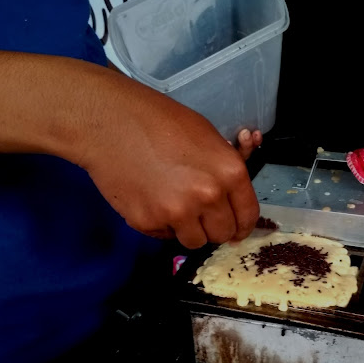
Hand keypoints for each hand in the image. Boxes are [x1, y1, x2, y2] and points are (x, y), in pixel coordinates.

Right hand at [0, 47, 259, 249]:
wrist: (110, 123)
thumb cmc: (161, 120)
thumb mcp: (207, 133)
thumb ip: (230, 157)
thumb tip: (253, 146)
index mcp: (229, 173)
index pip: (248, 215)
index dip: (242, 224)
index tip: (235, 226)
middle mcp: (208, 197)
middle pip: (222, 234)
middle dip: (214, 226)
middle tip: (201, 212)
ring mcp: (177, 214)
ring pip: (195, 241)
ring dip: (189, 229)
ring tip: (174, 204)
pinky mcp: (148, 223)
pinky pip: (165, 236)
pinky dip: (161, 224)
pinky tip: (151, 198)